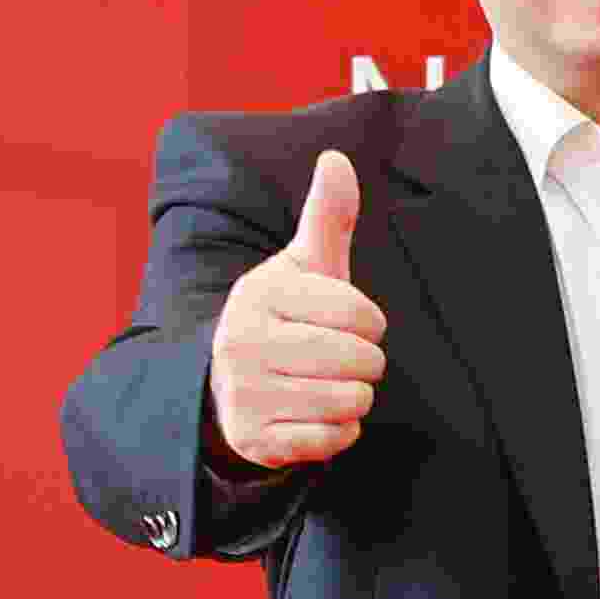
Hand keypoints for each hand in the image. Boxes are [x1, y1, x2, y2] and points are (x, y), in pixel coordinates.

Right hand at [206, 150, 386, 471]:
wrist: (230, 384)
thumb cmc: (288, 316)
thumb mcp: (306, 266)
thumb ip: (328, 216)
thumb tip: (337, 158)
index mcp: (261, 294)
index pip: (363, 315)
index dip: (369, 322)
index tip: (345, 323)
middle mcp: (243, 342)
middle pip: (361, 361)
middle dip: (365, 362)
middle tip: (337, 358)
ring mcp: (245, 394)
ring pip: (352, 402)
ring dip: (354, 397)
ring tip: (323, 383)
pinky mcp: (255, 439)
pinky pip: (334, 440)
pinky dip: (338, 431)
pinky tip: (312, 414)